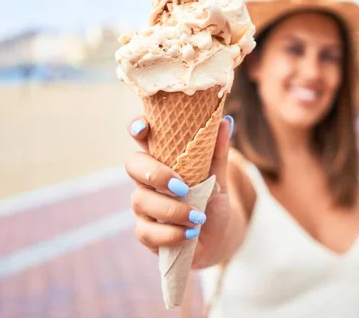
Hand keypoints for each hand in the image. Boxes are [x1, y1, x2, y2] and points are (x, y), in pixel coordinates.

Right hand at [125, 115, 232, 265]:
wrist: (217, 236)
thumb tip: (225, 122)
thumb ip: (218, 153)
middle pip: (133, 165)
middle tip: (182, 187)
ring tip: (198, 217)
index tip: (143, 127)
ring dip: (172, 210)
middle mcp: (147, 180)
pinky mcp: (145, 233)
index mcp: (163, 159)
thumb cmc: (212, 201)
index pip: (141, 137)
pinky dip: (172, 234)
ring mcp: (143, 206)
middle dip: (156, 174)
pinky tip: (190, 233)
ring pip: (140, 201)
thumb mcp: (218, 178)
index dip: (137, 127)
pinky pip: (147, 232)